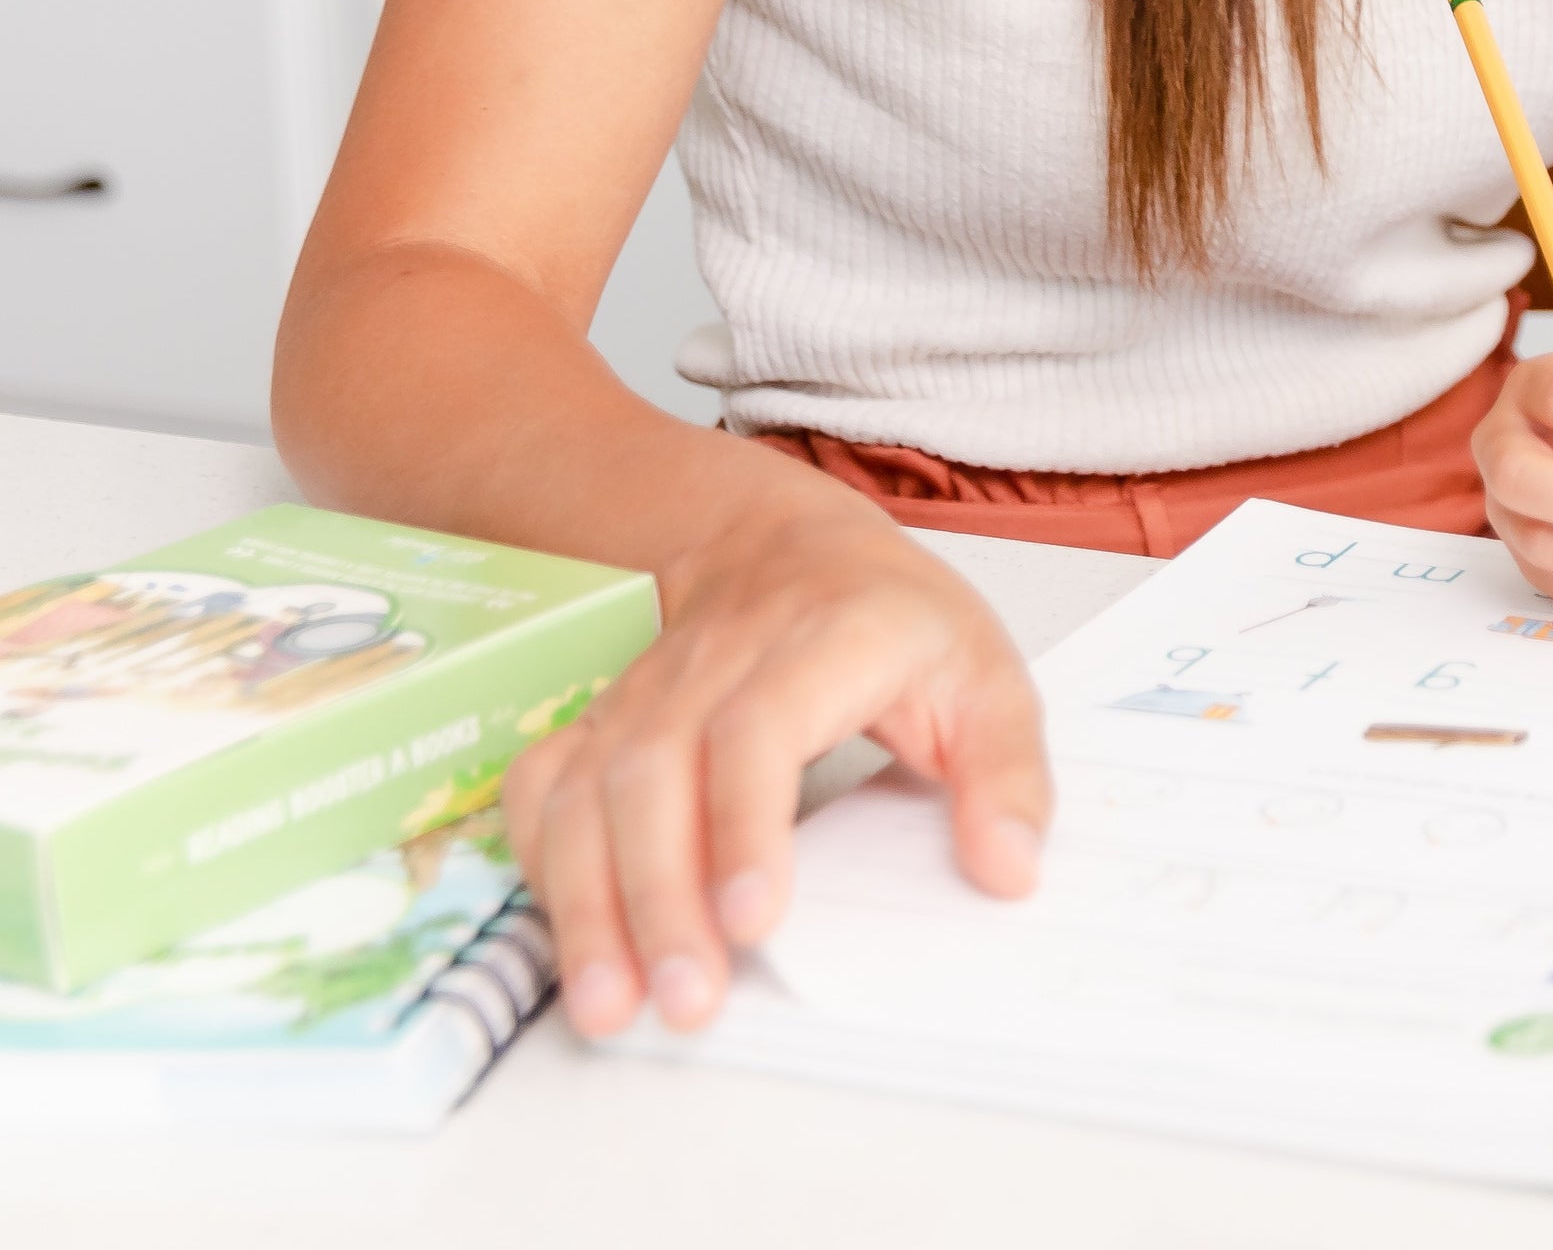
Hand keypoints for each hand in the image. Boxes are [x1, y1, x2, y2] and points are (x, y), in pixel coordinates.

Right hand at [503, 488, 1051, 1037]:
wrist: (787, 545)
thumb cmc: (892, 619)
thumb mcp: (985, 674)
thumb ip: (1008, 772)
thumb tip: (1010, 870)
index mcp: (825, 637)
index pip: (761, 724)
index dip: (746, 822)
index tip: (756, 921)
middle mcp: (717, 660)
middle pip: (657, 770)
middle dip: (661, 898)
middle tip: (688, 1001)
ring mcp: (645, 689)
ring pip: (588, 787)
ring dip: (588, 902)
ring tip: (610, 1006)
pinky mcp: (600, 722)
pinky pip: (543, 788)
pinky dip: (543, 863)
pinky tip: (570, 935)